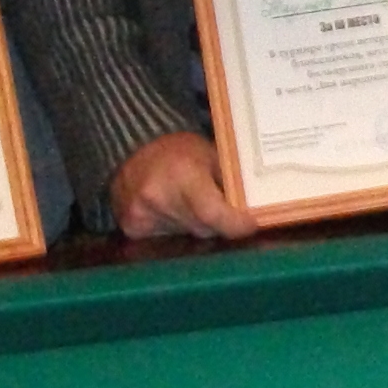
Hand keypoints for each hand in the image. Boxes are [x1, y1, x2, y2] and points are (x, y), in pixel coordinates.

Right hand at [110, 131, 254, 242]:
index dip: (234, 223)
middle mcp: (158, 196)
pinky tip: (172, 209)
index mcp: (182, 175)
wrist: (133, 149)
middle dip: (218, 222)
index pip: (212, 213)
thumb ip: (231, 182)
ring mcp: (141, 214)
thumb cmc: (179, 150)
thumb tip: (255, 208)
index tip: (250, 224)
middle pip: (203, 227)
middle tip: (221, 206)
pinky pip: (168, 238)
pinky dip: (177, 228)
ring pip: (187, 234)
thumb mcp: (211, 155)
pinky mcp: (132, 227)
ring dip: (196, 224)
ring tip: (190, 201)